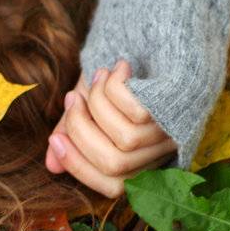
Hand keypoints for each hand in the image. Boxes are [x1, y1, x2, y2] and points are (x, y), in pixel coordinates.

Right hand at [45, 59, 177, 197]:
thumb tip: (51, 165)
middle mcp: (162, 155)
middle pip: (114, 163)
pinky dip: (117, 88)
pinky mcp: (179, 109)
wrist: (174, 44)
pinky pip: (138, 111)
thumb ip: (76, 135)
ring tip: (98, 75)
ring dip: (98, 103)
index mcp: (145, 163)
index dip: (78, 166)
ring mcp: (173, 132)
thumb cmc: (129, 84)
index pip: (112, 186)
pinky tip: (119, 68)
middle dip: (80, 131)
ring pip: (126, 138)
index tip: (54, 138)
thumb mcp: (95, 110)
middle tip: (72, 98)